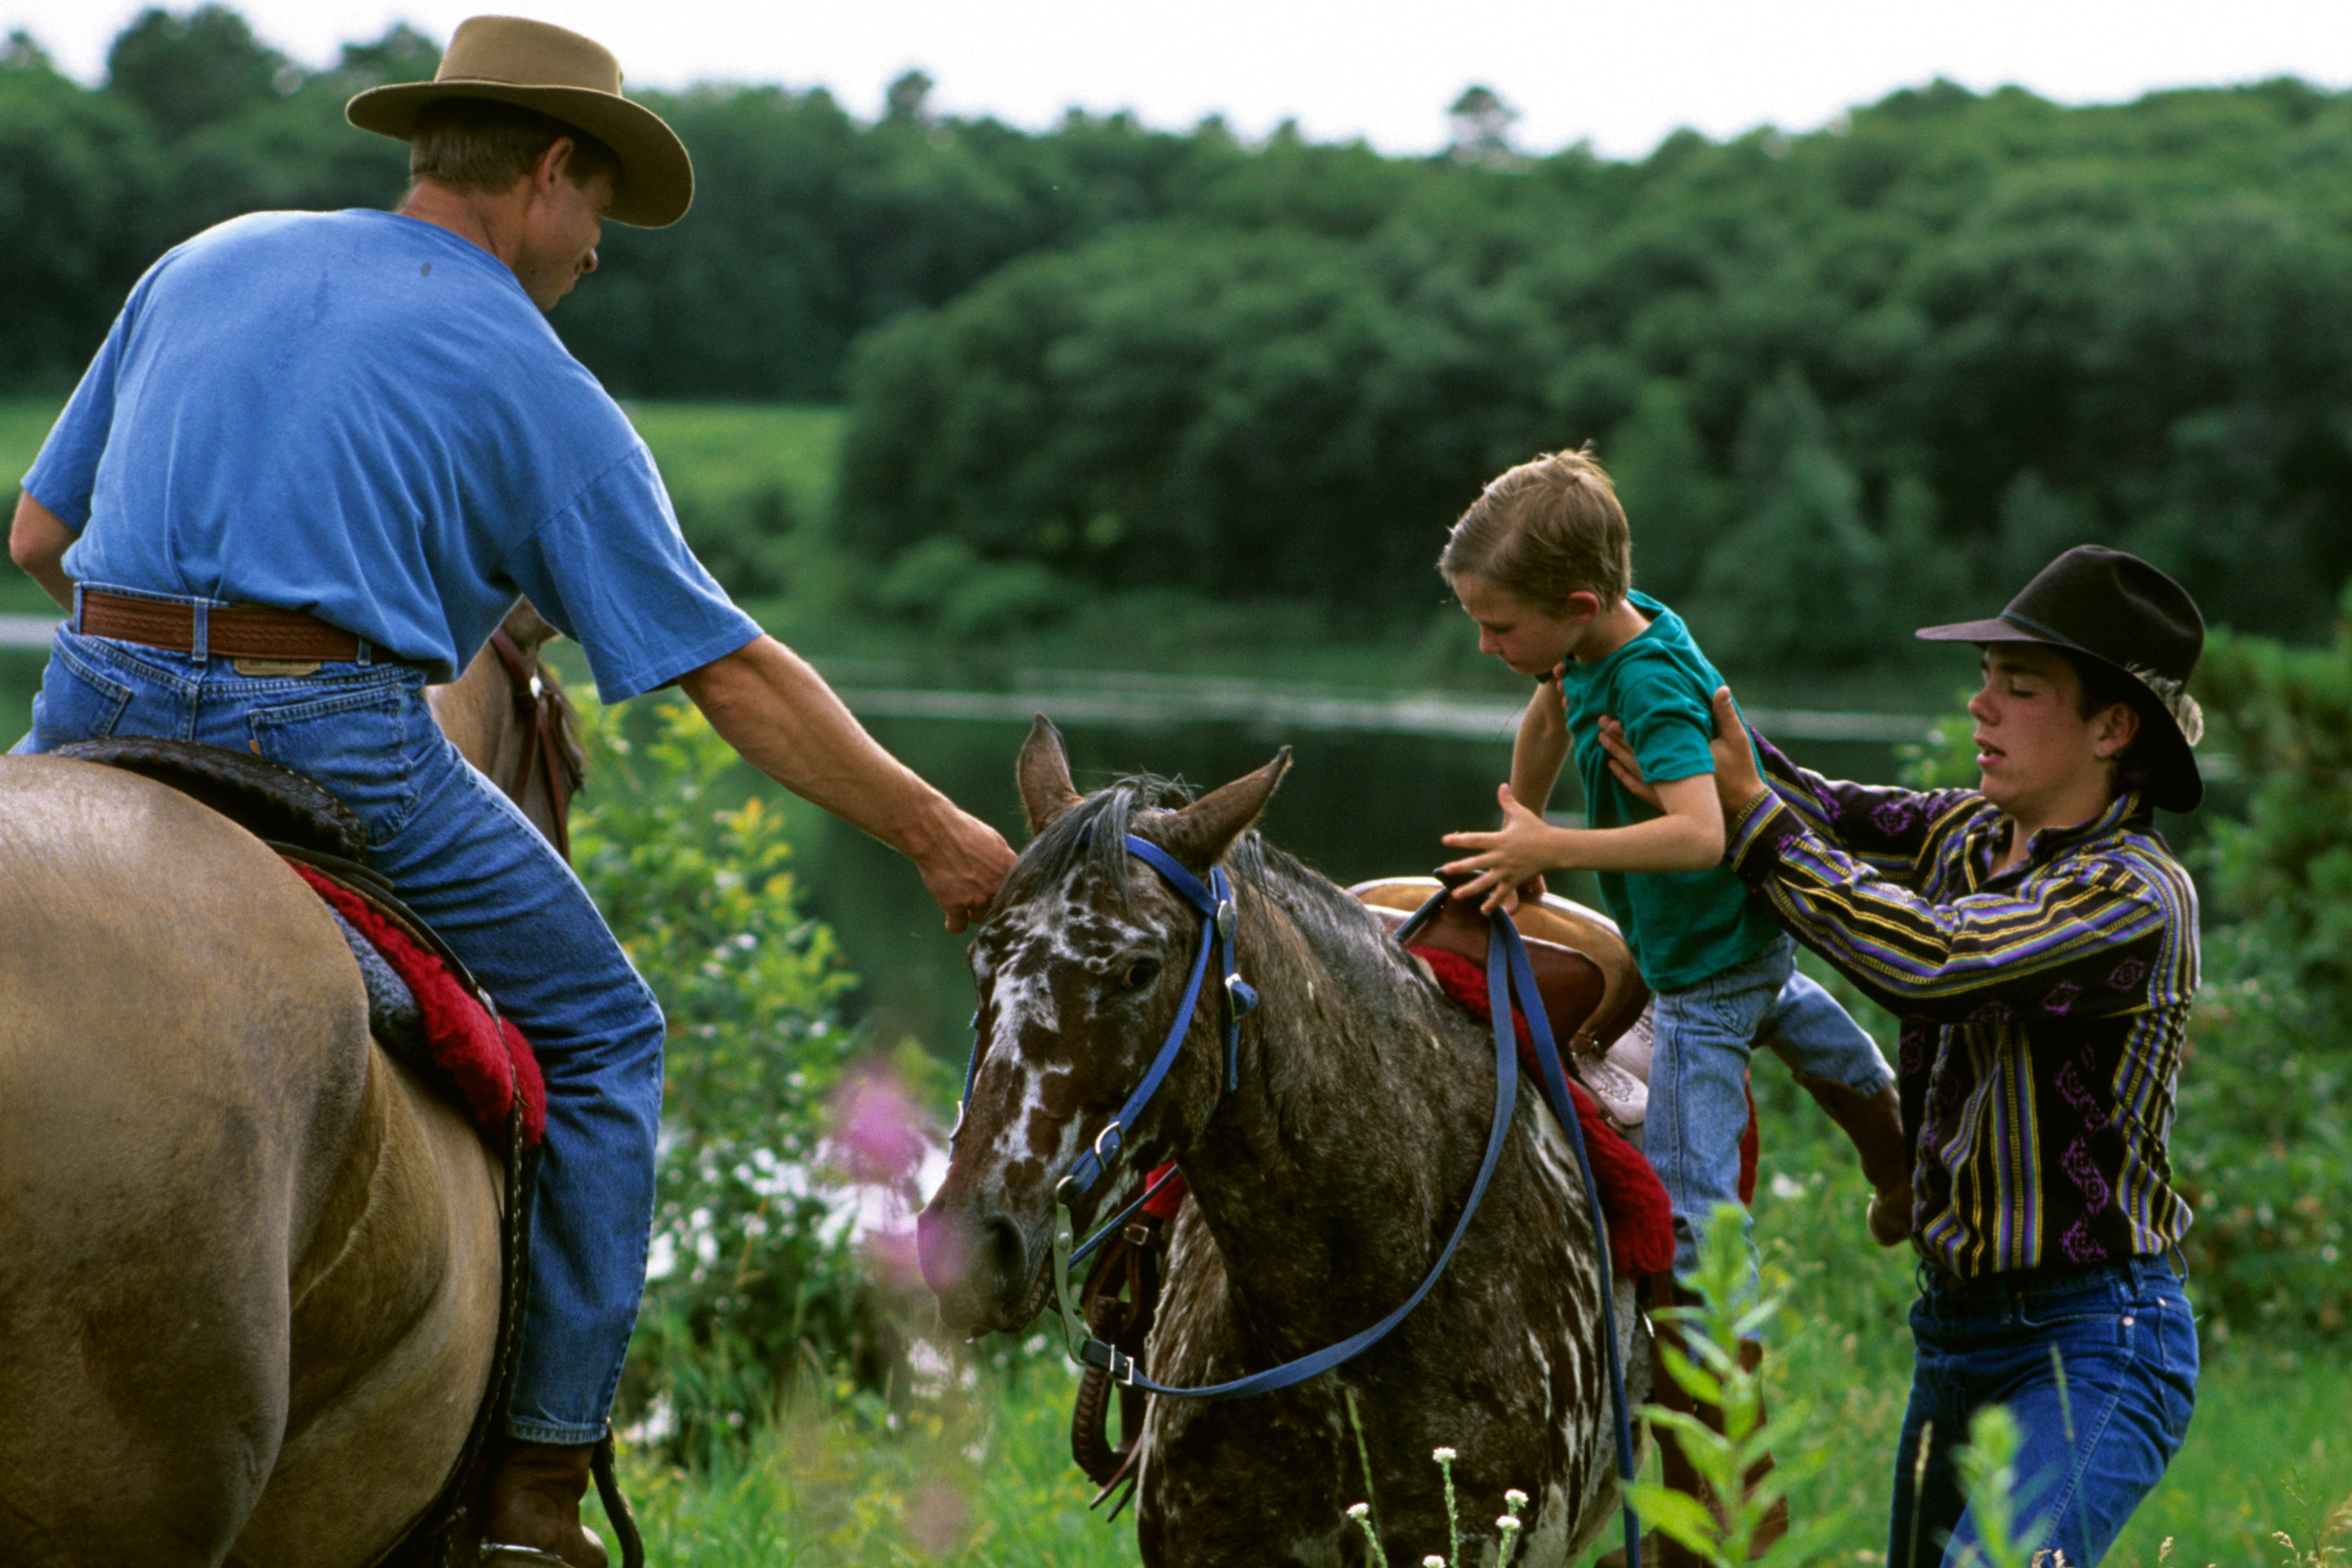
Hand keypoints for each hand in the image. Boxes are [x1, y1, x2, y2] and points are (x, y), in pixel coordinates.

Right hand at [918, 808, 1017, 931]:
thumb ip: (1005, 860)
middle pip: (998, 907)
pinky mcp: (956, 906)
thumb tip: (1010, 872)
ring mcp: (977, 898)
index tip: (1001, 898)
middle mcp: (997, 886)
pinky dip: (953, 925)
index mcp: (1009, 869)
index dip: (1009, 897)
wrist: (934, 832)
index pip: (1019, 894)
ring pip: (979, 917)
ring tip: (962, 902)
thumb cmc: (961, 830)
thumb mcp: (993, 840)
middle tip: (976, 894)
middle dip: (989, 903)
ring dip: (971, 912)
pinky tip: (951, 922)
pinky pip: (958, 926)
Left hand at [1439, 784, 1561, 913]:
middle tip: (1444, 870)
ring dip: (1470, 890)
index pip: (1475, 839)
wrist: (1554, 847)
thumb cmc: (1537, 829)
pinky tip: (1483, 911)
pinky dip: (1493, 903)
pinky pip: (1502, 894)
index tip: (1444, 840)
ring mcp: (1507, 871)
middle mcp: (1501, 856)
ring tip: (1455, 895)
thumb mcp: (1521, 814)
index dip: (1459, 839)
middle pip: (1476, 862)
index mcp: (1499, 840)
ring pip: (1486, 882)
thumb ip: (1508, 802)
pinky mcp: (1515, 881)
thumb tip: (1502, 786)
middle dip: (1459, 867)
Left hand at [1601, 689, 1770, 822]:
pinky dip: (1624, 776)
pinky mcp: (1665, 801)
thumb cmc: (1741, 772)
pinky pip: (1638, 787)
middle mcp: (1668, 771)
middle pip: (1636, 751)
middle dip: (1617, 736)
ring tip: (1601, 739)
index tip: (1613, 718)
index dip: (1629, 728)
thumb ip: (1725, 714)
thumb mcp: (1737, 740)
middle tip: (1601, 722)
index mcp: (1682, 754)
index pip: (1648, 738)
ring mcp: (1665, 789)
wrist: (1743, 810)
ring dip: (1617, 753)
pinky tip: (1613, 767)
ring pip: (1633, 768)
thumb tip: (1721, 688)